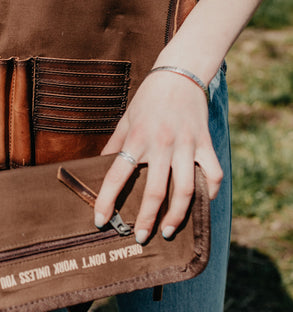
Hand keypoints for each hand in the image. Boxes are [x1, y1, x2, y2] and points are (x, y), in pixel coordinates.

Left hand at [94, 71, 222, 242]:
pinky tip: (201, 204)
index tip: (100, 221)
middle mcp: (161, 144)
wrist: (179, 74)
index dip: (107, 201)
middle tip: (140, 237)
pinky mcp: (205, 143)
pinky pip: (213, 174)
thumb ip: (114, 145)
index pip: (116, 175)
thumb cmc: (148, 99)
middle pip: (155, 191)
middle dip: (146, 219)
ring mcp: (186, 145)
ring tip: (168, 231)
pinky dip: (210, 192)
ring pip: (186, 190)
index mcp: (137, 139)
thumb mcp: (125, 120)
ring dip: (177, 215)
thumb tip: (97, 168)